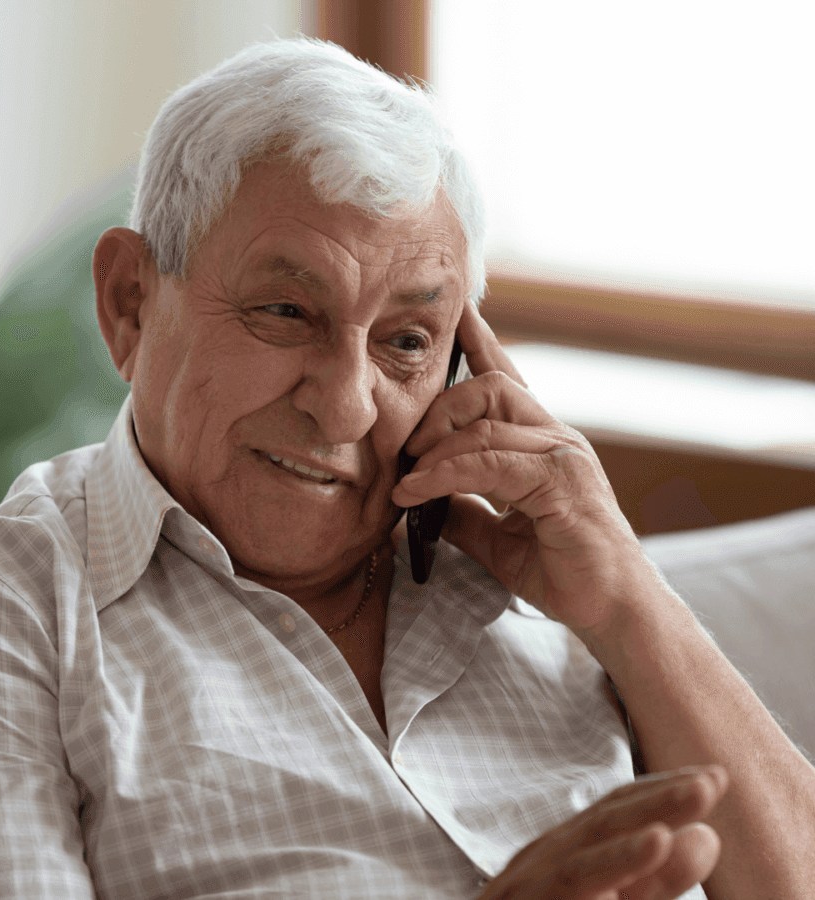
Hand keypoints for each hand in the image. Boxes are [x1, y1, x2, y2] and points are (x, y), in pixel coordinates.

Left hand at [391, 300, 658, 639]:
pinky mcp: (561, 481)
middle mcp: (556, 437)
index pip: (507, 380)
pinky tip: (417, 491)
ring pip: (487, 419)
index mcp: (542, 443)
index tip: (457, 315)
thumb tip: (422, 501)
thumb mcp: (497, 538)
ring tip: (406, 477)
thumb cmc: (562, 570)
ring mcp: (563, 455)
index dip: (480, 345)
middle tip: (406, 448)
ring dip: (435, 446)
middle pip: (489, 387)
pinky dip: (445, 473)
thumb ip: (465, 511)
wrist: (612, 609)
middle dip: (438, 408)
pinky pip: (490, 462)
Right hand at [475, 766, 727, 898]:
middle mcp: (541, 862)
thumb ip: (655, 880)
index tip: (711, 776)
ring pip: (582, 857)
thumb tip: (707, 835)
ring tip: (682, 814)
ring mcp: (527, 888)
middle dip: (656, 800)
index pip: (613, 811)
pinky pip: (569, 888)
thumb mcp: (609, 898)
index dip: (660, 790)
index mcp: (564, 854)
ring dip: (634, 831)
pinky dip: (607, 869)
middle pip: (600, 823)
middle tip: (713, 780)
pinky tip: (641, 858)